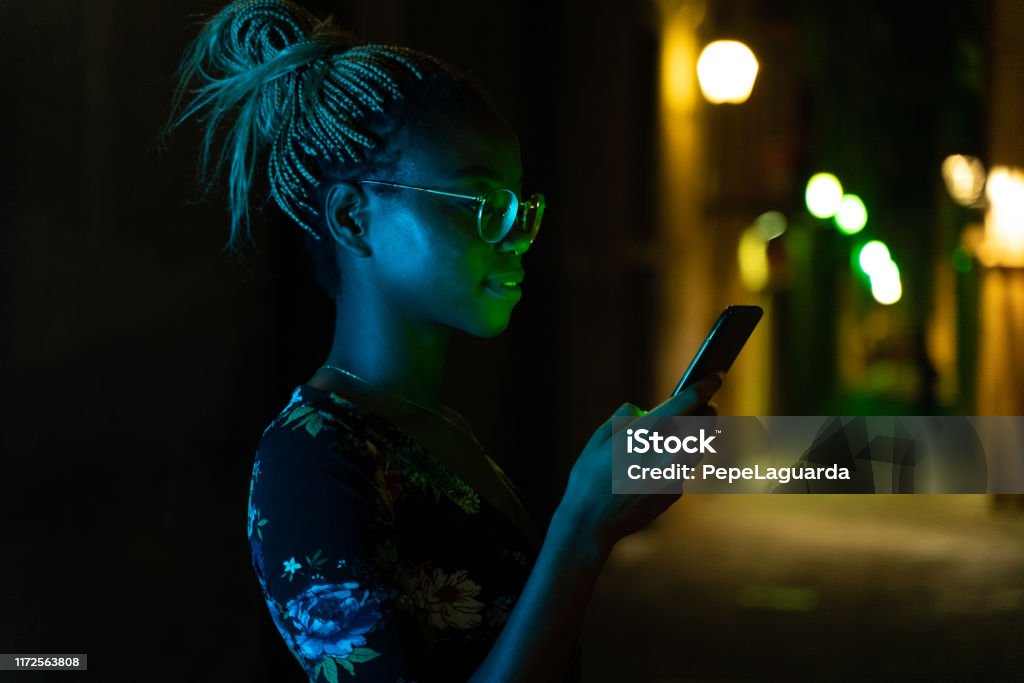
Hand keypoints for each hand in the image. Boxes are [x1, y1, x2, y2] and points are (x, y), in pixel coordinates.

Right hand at [556, 373, 722, 552]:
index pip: (686, 402)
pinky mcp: (675, 492)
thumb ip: (621, 420)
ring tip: (678, 433)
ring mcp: (674, 474)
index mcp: (646, 433)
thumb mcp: (598, 440)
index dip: (704, 386)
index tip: (715, 375)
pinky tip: (659, 464)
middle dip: (708, 411)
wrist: (592, 523)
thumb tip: (640, 411)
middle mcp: (666, 452)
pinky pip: (683, 468)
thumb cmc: (589, 479)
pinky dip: (678, 460)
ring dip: (694, 435)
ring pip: (697, 446)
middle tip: (706, 404)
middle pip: (704, 424)